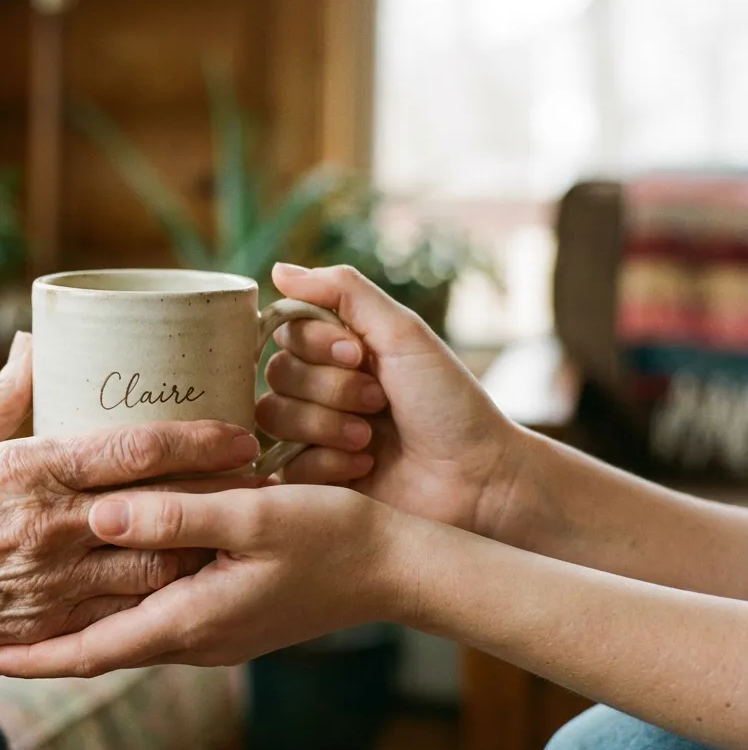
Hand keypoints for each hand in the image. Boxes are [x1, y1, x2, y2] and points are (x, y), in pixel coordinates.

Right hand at [0, 332, 263, 663]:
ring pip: (154, 571)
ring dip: (199, 549)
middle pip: (162, 513)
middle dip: (219, 497)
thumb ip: (4, 391)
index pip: (134, 452)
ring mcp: (48, 585)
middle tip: (259, 479)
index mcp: (26, 471)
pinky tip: (186, 577)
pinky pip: (123, 615)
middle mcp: (45, 529)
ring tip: (234, 526)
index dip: (199, 441)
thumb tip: (37, 339)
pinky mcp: (45, 626)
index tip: (242, 432)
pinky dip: (160, 595)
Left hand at [0, 484, 412, 676]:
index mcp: (191, 620)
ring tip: (28, 608)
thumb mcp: (254, 516)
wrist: (394, 568)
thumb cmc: (332, 538)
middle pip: (99, 649)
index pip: (92, 653)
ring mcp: (212, 630)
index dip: (32, 658)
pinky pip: (154, 616)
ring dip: (75, 628)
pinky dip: (114, 608)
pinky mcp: (227, 613)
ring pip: (125, 633)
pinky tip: (103, 580)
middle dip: (41, 647)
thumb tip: (98, 516)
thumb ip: (176, 516)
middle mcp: (194, 636)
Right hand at [257, 263, 526, 534]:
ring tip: (369, 438)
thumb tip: (278, 270)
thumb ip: (343, 292)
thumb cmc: (449, 403)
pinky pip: (285, 463)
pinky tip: (364, 467)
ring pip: (274, 415)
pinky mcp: (310, 479)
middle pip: (277, 372)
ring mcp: (313, 435)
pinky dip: (328, 463)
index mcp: (339, 349)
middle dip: (330, 388)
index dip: (314, 343)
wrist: (476, 477)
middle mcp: (320, 388)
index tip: (359, 354)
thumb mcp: (402, 333)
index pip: (285, 330)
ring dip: (326, 424)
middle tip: (378, 402)